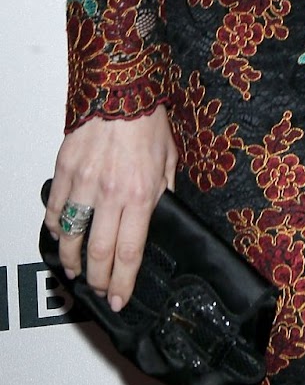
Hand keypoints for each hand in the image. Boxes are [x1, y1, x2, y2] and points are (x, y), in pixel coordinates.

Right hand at [44, 108, 176, 311]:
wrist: (122, 87)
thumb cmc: (148, 120)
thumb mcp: (169, 159)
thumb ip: (162, 193)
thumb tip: (156, 220)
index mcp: (140, 193)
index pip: (129, 252)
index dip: (123, 282)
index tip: (119, 298)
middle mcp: (110, 193)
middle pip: (99, 252)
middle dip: (98, 279)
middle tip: (99, 289)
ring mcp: (84, 183)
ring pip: (71, 236)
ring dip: (73, 260)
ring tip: (78, 271)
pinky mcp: (65, 171)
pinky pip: (55, 209)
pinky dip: (56, 227)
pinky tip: (62, 235)